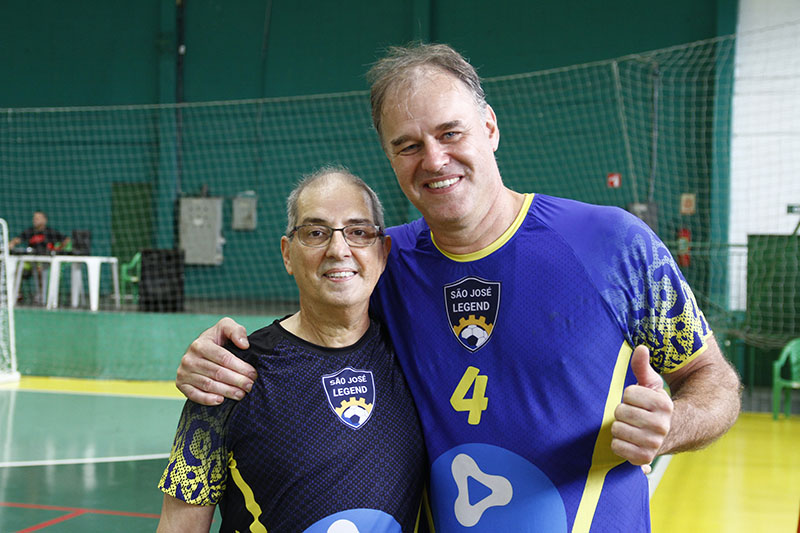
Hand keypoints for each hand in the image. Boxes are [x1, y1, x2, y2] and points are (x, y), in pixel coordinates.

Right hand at [176, 317, 256, 404]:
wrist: (201, 350)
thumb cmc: (217, 339)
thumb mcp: (226, 327)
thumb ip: (236, 331)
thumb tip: (244, 345)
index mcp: (200, 344)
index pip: (223, 358)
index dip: (240, 367)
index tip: (253, 373)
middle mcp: (189, 358)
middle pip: (217, 373)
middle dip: (237, 381)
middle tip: (250, 386)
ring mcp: (183, 372)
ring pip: (208, 385)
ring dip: (227, 391)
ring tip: (242, 394)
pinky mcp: (181, 384)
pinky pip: (194, 395)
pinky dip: (207, 399)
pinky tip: (221, 400)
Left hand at [611, 345, 672, 467]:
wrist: (671, 434)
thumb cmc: (654, 406)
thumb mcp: (652, 385)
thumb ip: (643, 366)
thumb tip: (641, 348)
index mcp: (664, 404)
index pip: (628, 393)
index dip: (630, 396)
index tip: (640, 401)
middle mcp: (662, 425)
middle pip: (621, 412)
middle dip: (624, 412)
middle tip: (634, 416)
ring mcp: (654, 443)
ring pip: (617, 429)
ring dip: (621, 428)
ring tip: (633, 428)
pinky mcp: (644, 458)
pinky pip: (616, 447)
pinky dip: (619, 444)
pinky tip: (630, 441)